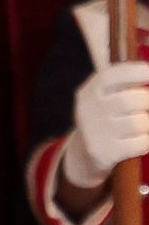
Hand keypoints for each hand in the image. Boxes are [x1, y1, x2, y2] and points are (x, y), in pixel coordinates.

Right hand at [62, 60, 148, 188]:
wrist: (83, 152)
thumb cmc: (106, 118)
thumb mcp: (105, 97)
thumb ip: (125, 85)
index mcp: (90, 91)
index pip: (113, 75)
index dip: (136, 71)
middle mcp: (89, 109)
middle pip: (133, 99)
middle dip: (148, 102)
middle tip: (146, 107)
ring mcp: (96, 132)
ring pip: (141, 123)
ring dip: (148, 124)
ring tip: (142, 125)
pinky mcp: (106, 152)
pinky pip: (141, 143)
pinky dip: (147, 141)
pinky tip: (139, 140)